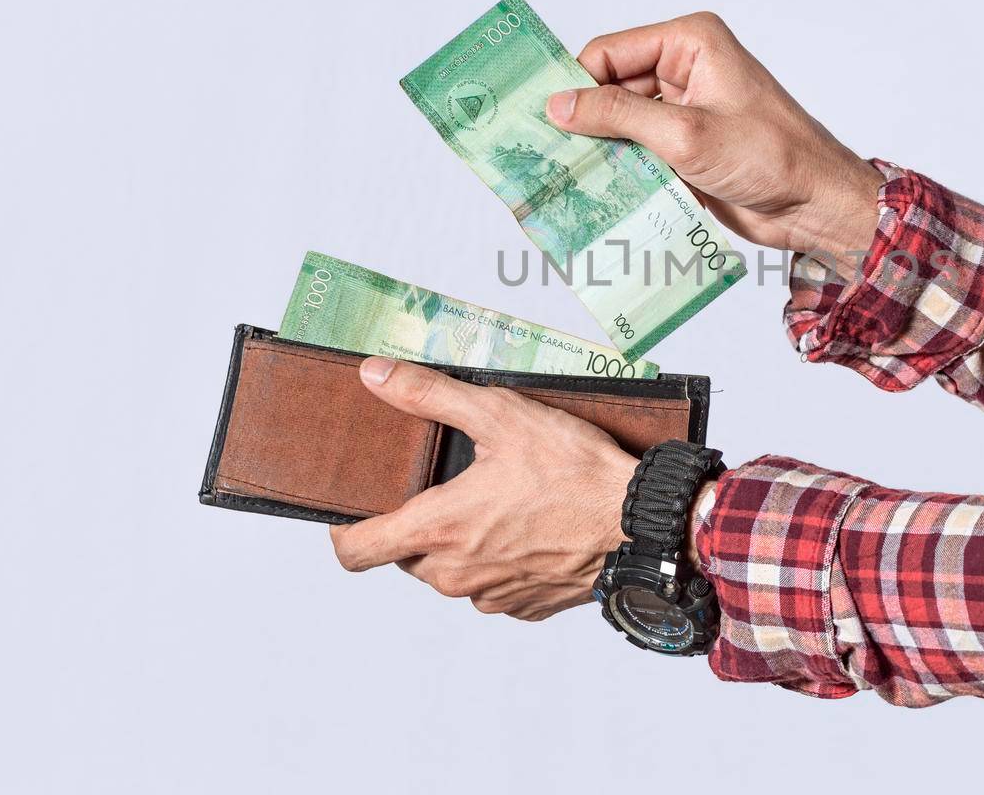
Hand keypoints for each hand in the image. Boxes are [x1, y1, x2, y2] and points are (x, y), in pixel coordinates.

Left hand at [329, 357, 634, 620]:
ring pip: (451, 572)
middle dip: (420, 523)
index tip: (357, 506)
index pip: (354, 551)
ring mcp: (490, 596)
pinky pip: (493, 587)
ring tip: (501, 503)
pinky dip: (501, 561)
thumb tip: (376, 376)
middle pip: (406, 555)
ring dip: (463, 543)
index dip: (344, 528)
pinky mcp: (524, 607)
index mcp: (437, 531)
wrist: (639, 523)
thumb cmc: (574, 471)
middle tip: (453, 485)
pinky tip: (530, 528)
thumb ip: (430, 395)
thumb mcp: (500, 415)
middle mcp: (454, 575)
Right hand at [548, 12, 884, 268]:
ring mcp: (685, 109)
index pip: (610, 52)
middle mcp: (685, 68)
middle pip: (610, 87)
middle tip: (543, 152)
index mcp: (690, 43)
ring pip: (620, 123)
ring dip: (599, 149)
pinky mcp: (685, 146)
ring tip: (563, 175)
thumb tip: (560, 105)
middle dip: (583, 119)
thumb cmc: (772, 157)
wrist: (816, 205)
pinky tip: (594, 190)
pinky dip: (619, 168)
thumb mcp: (686, 134)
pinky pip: (638, 150)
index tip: (541, 117)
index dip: (575, 83)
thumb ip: (620, 116)